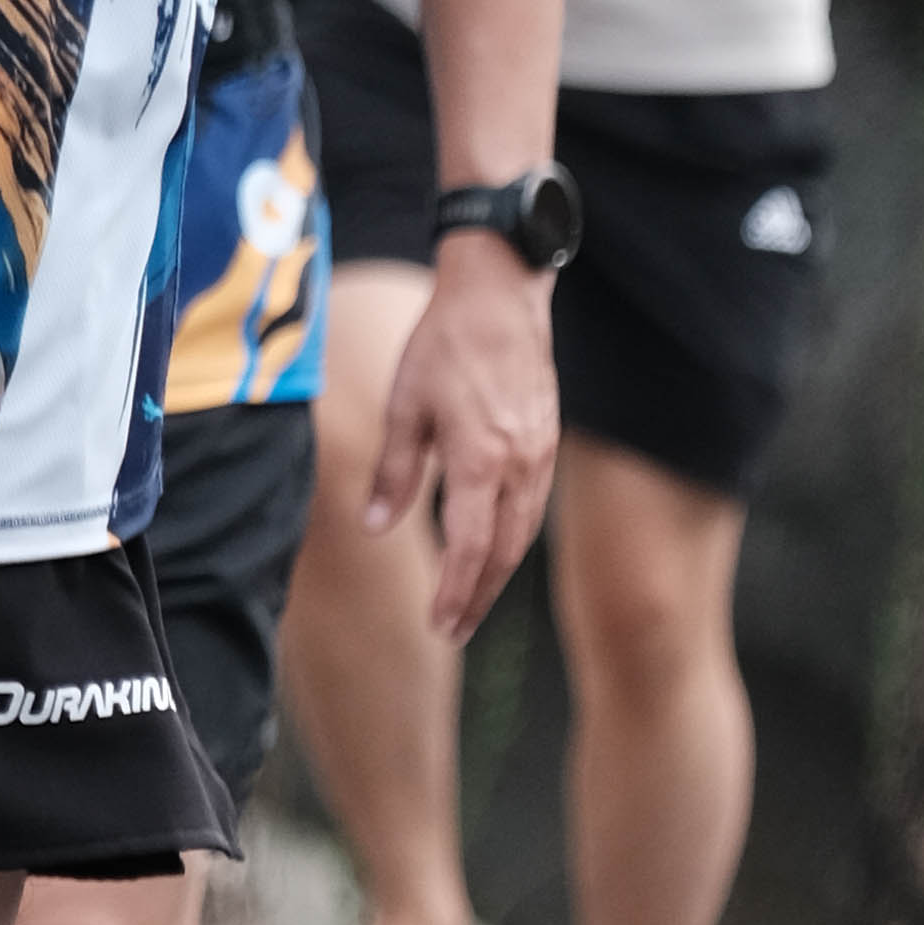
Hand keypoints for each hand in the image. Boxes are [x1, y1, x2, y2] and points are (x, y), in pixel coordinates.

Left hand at [363, 246, 562, 643]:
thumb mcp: (406, 405)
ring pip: (524, 532)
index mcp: (480, 458)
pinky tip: (494, 546)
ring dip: (498, 573)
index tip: (440, 626)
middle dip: (479, 597)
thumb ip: (394, 472)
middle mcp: (519, 464)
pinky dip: (513, 537)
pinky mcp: (547, 441)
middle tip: (454, 630)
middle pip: (505, 552)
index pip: (472, 547)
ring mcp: (540, 454)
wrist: (500, 294)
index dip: (456, 592)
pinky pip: (533, 505)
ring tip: (471, 600)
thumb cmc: (445, 344)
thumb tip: (376, 527)